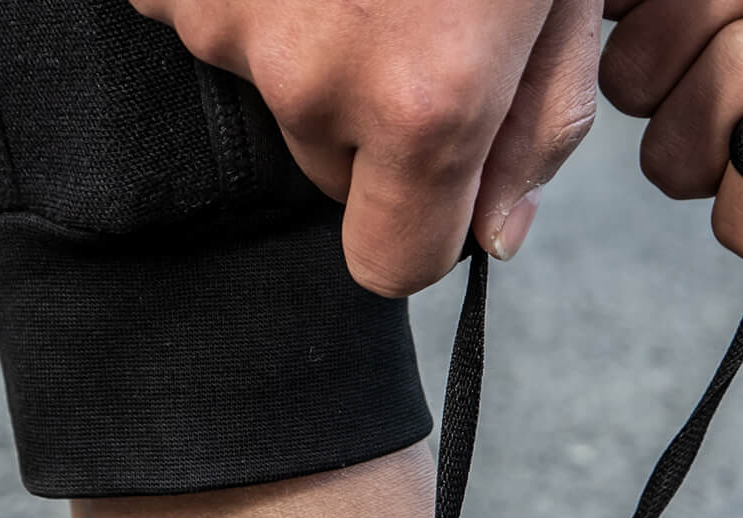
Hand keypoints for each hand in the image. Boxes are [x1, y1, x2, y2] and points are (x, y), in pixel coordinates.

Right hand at [131, 0, 601, 296]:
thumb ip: (539, 127)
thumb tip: (495, 237)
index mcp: (426, 102)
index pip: (395, 267)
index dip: (423, 227)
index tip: (440, 174)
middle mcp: (310, 80)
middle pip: (331, 174)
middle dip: (368, 115)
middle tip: (406, 3)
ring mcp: (220, 14)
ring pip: (266, 85)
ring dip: (304, 35)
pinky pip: (203, 10)